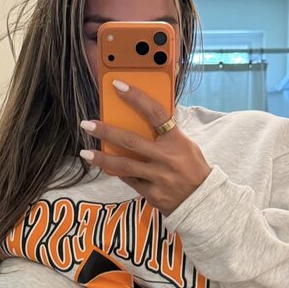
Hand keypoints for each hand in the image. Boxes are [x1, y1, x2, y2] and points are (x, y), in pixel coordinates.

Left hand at [79, 80, 211, 215]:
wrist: (203, 201)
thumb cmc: (192, 169)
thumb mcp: (186, 146)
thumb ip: (165, 136)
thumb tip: (140, 121)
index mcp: (176, 140)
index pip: (155, 113)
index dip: (136, 97)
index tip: (117, 86)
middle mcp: (166, 158)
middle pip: (131, 141)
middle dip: (106, 132)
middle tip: (87, 124)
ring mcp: (158, 177)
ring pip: (125, 166)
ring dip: (102, 159)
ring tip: (85, 153)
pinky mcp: (152, 194)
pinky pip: (130, 181)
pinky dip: (119, 173)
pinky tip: (108, 168)